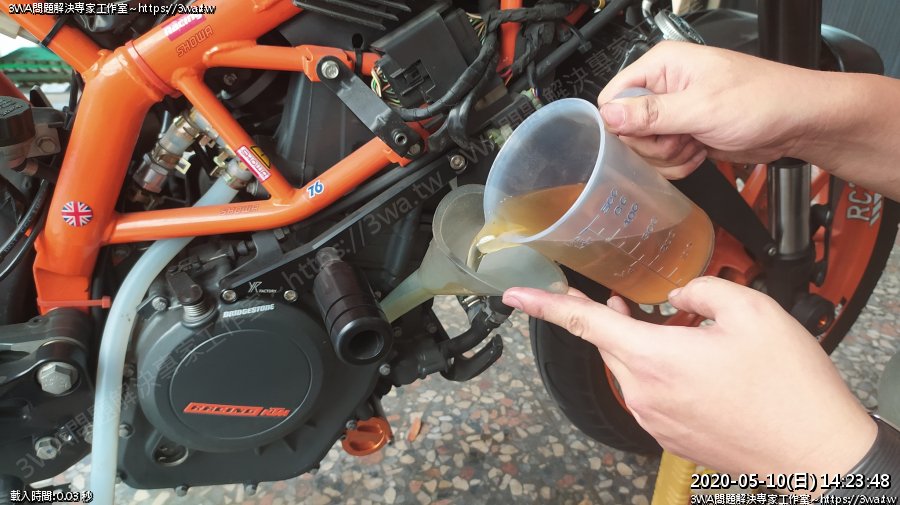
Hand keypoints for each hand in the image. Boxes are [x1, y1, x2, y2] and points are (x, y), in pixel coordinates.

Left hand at [503, 277, 875, 486]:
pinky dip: (658, 371)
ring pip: (630, 368)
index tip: (514, 295)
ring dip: (642, 344)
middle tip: (630, 297)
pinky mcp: (669, 435)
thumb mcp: (753, 311)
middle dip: (613, 317)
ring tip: (678, 331)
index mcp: (654, 357)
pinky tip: (692, 365)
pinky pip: (648, 393)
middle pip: (608, 342)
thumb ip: (702, 288)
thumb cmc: (788, 388)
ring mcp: (654, 419)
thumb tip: (678, 294)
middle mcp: (644, 392)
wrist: (815, 452)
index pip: (583, 322)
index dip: (544, 305)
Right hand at [597, 41, 833, 177]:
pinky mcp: (684, 133)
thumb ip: (651, 113)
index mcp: (662, 65)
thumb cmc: (764, 100)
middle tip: (682, 137)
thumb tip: (608, 115)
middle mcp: (664, 87)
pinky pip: (663, 159)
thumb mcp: (702, 107)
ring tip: (696, 142)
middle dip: (653, 144)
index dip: (625, 123)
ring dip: (669, 156)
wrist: (797, 122)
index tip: (652, 132)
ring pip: (644, 148)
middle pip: (626, 129)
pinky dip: (679, 163)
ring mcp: (674, 112)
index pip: (613, 97)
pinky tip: (700, 151)